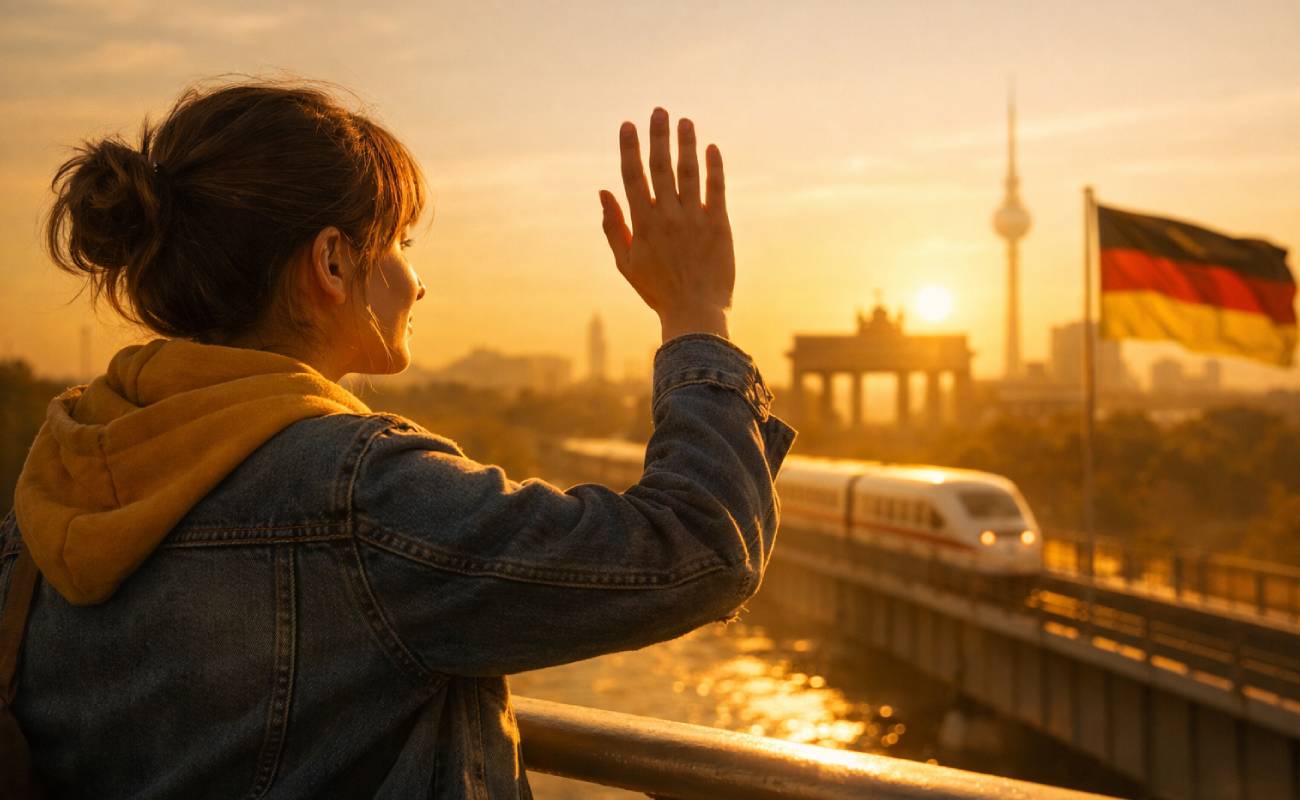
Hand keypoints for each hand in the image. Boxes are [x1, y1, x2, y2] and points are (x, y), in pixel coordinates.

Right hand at [600, 108, 734, 340]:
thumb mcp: (626, 262)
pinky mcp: (718, 224)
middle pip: (661, 167)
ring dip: (686, 144)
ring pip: (689, 172)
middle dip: (658, 136)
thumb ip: (614, 225)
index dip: (629, 148)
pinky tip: (712, 148)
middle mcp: (667, 215)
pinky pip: (717, 189)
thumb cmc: (658, 290)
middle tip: (659, 110)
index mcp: (642, 223)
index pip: (633, 177)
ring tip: (684, 121)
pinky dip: (714, 167)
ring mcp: (694, 218)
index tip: (628, 125)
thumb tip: (603, 192)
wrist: (695, 312)